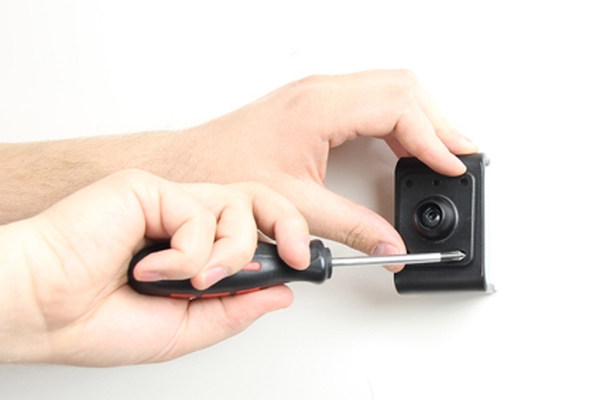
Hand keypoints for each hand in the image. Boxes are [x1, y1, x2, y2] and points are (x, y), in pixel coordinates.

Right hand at [0, 170, 309, 365]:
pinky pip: (196, 214)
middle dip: (287, 225)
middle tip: (294, 256)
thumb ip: (235, 309)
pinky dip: (184, 253)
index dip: (282, 241)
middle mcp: (184, 221)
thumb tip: (280, 292)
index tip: (301, 265)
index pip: (252, 229)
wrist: (44, 312)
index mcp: (194, 249)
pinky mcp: (146, 189)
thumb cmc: (98, 321)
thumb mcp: (186, 329)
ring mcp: (166, 202)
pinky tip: (150, 269)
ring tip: (195, 281)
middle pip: (257, 200)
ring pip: (235, 207)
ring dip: (227, 255)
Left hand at [178, 69, 476, 268]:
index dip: (433, 139)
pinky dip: (399, 118)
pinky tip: (407, 143)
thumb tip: (390, 246)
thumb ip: (352, 228)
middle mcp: (322, 91)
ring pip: (391, 88)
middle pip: (403, 88)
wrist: (189, 165)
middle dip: (438, 122)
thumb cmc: (224, 171)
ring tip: (441, 151)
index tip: (452, 166)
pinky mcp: (316, 102)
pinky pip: (373, 97)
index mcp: (320, 108)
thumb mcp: (296, 206)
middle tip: (457, 157)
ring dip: (422, 117)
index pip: (398, 108)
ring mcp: (319, 92)